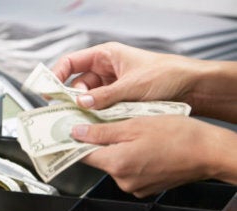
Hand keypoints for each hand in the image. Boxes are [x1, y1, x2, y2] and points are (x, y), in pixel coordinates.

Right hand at [51, 42, 199, 109]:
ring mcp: (111, 86)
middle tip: (64, 113)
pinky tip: (94, 124)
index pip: (71, 62)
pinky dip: (96, 116)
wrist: (193, 88)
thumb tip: (81, 103)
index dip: (56, 75)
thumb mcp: (132, 86)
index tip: (48, 91)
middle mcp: (105, 70)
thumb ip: (104, 96)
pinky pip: (99, 108)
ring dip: (84, 110)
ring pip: (87, 99)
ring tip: (81, 121)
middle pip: (76, 84)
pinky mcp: (118, 100)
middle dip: (70, 98)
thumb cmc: (167, 75)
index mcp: (105, 56)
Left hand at [71, 115, 236, 197]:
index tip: (71, 131)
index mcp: (117, 164)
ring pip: (116, 163)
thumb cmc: (179, 136)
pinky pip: (130, 170)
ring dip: (119, 149)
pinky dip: (133, 158)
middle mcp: (123, 180)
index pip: (83, 154)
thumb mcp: (135, 125)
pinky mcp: (146, 188)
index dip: (76, 141)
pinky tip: (146, 146)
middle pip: (100, 159)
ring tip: (136, 133)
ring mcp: (135, 187)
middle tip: (112, 124)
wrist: (209, 152)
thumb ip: (102, 131)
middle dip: (102, 142)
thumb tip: (76, 133)